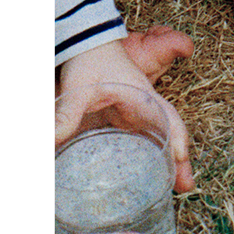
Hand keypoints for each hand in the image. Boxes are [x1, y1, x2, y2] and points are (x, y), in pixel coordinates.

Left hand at [57, 27, 195, 193]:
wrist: (85, 44)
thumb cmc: (90, 58)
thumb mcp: (79, 88)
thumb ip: (66, 116)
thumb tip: (49, 144)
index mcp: (142, 97)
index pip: (169, 118)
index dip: (177, 139)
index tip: (180, 160)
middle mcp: (144, 108)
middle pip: (169, 135)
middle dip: (179, 161)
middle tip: (185, 187)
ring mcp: (134, 115)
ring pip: (156, 140)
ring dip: (165, 163)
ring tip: (173, 190)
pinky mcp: (121, 120)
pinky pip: (137, 142)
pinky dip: (145, 159)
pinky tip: (138, 178)